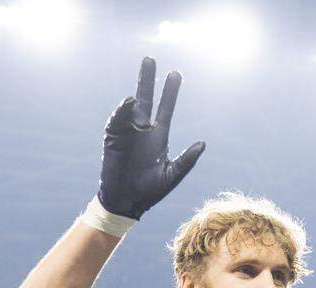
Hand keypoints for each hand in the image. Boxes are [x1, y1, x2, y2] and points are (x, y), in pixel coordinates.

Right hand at [97, 57, 204, 219]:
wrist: (127, 201)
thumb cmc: (150, 191)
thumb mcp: (172, 176)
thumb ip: (186, 161)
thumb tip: (203, 144)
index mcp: (158, 137)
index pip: (166, 108)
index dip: (170, 92)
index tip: (175, 73)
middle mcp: (143, 130)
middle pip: (146, 99)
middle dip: (147, 79)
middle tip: (150, 59)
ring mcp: (127, 133)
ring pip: (131, 107)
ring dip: (135, 97)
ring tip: (140, 98)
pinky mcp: (113, 139)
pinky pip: (117, 120)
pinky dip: (122, 111)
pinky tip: (129, 104)